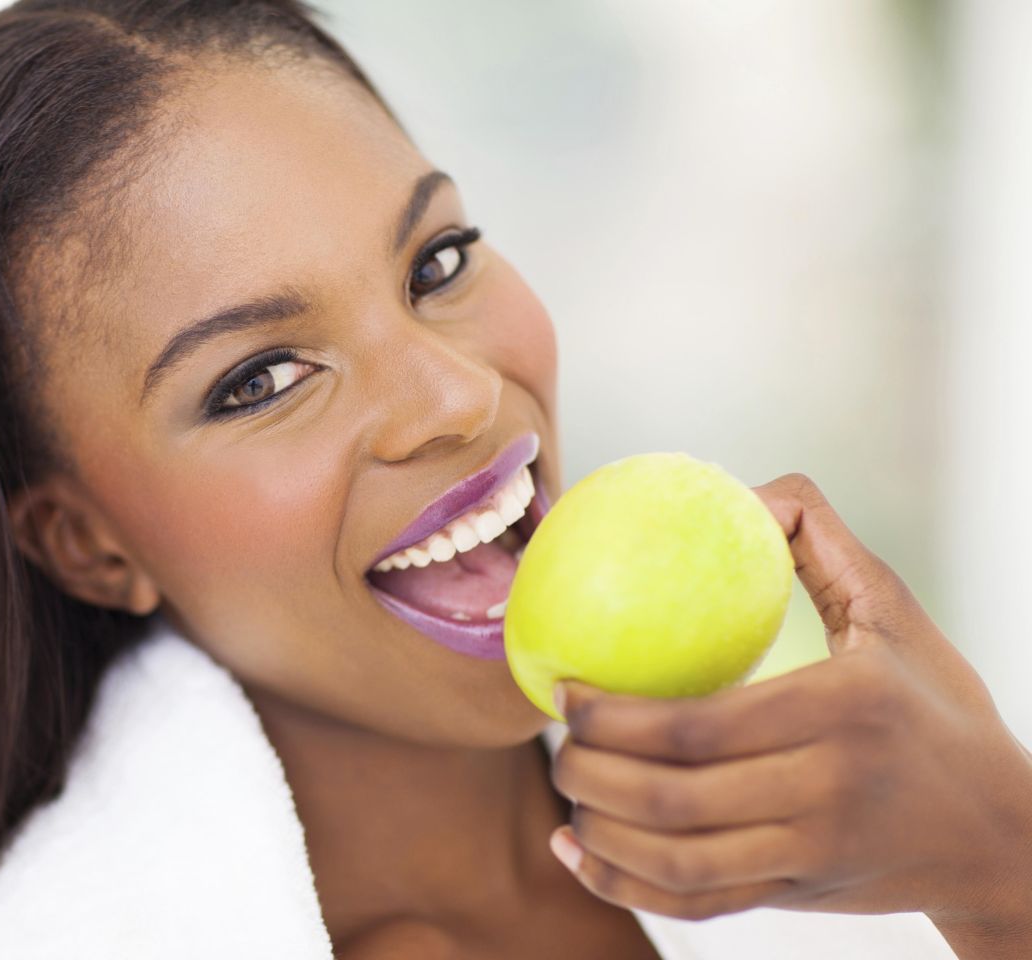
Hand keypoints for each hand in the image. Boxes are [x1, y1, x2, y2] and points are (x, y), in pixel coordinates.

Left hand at [545, 473, 1031, 956]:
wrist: (1000, 832)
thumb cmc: (936, 707)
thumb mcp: (894, 615)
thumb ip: (822, 544)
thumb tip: (742, 490)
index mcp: (841, 710)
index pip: (698, 727)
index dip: (613, 717)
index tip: (568, 691)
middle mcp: (827, 790)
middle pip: (671, 797)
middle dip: (587, 773)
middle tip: (555, 742)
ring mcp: (812, 854)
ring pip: (675, 860)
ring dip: (597, 831)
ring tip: (565, 794)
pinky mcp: (799, 895)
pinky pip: (696, 902)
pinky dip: (626, 886)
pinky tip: (578, 854)